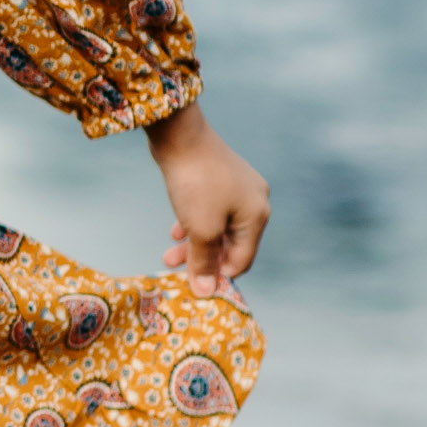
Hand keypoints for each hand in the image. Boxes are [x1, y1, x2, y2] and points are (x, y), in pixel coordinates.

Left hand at [147, 100, 268, 298]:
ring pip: (217, 227)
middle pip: (229, 244)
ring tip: (169, 255)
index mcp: (257, 216)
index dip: (218, 276)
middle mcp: (254, 201)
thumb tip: (206, 291)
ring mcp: (237, 187)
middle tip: (174, 268)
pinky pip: (210, 210)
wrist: (181, 135)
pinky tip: (176, 230)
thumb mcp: (201, 229)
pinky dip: (194, 223)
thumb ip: (204, 262)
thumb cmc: (196, 184)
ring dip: (194, 243)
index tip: (194, 286)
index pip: (242, 260)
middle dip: (202, 259)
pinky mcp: (219, 178)